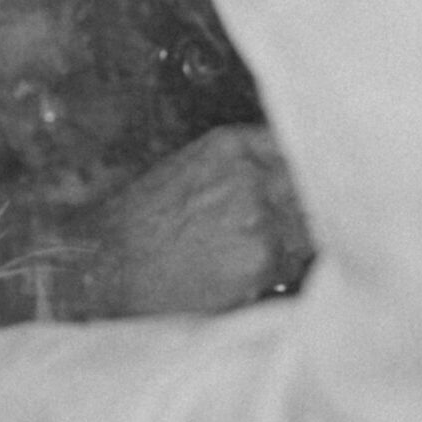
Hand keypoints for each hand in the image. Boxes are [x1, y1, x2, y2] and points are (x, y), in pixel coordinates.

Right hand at [78, 124, 310, 316]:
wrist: (106, 262)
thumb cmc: (144, 222)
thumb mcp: (191, 170)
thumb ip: (244, 166)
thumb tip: (297, 178)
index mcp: (230, 145)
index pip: (298, 149)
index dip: (309, 171)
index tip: (314, 185)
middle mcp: (250, 174)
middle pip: (313, 189)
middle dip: (309, 210)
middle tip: (296, 229)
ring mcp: (259, 216)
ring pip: (313, 229)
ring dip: (301, 244)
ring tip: (264, 256)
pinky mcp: (263, 257)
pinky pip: (298, 267)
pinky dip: (285, 274)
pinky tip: (253, 276)